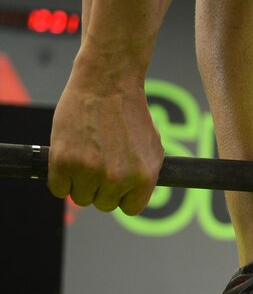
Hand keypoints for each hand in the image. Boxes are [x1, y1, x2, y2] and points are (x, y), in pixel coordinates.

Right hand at [48, 75, 163, 215]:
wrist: (108, 84)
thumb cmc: (131, 114)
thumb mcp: (153, 149)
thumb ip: (145, 176)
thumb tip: (135, 196)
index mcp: (143, 177)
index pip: (130, 209)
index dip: (122, 196)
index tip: (117, 184)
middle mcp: (118, 178)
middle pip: (104, 205)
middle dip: (101, 188)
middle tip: (99, 163)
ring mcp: (89, 171)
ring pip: (80, 198)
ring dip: (80, 183)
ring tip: (86, 157)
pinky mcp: (63, 161)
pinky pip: (58, 188)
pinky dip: (60, 178)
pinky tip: (68, 159)